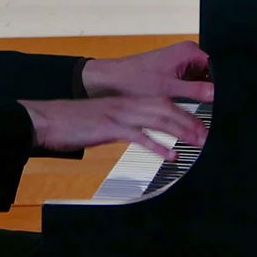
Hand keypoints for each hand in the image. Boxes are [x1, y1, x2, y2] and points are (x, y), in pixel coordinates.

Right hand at [18, 91, 207, 157]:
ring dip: (181, 130)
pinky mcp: (109, 127)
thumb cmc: (73, 122)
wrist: (46, 119)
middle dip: (190, 120)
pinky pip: (137, 135)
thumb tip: (143, 135)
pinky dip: (157, 146)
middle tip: (210, 135)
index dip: (184, 111)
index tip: (202, 123)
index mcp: (125, 101)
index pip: (162, 101)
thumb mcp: (103, 120)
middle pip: (166, 108)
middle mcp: (125, 104)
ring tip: (200, 142)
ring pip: (157, 118)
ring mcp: (118, 114)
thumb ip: (124, 124)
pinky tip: (172, 155)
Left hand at [81, 41, 213, 103]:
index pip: (218, 67)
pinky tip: (191, 107)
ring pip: (202, 81)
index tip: (227, 102)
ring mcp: (182, 64)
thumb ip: (196, 91)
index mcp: (190, 51)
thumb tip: (218, 94)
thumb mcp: (169, 89)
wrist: (113, 81)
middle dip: (213, 91)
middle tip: (217, 110)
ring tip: (202, 109)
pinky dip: (192, 95)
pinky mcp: (175, 74)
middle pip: (212, 75)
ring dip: (202, 95)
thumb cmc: (135, 79)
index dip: (223, 85)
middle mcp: (188, 54)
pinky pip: (191, 84)